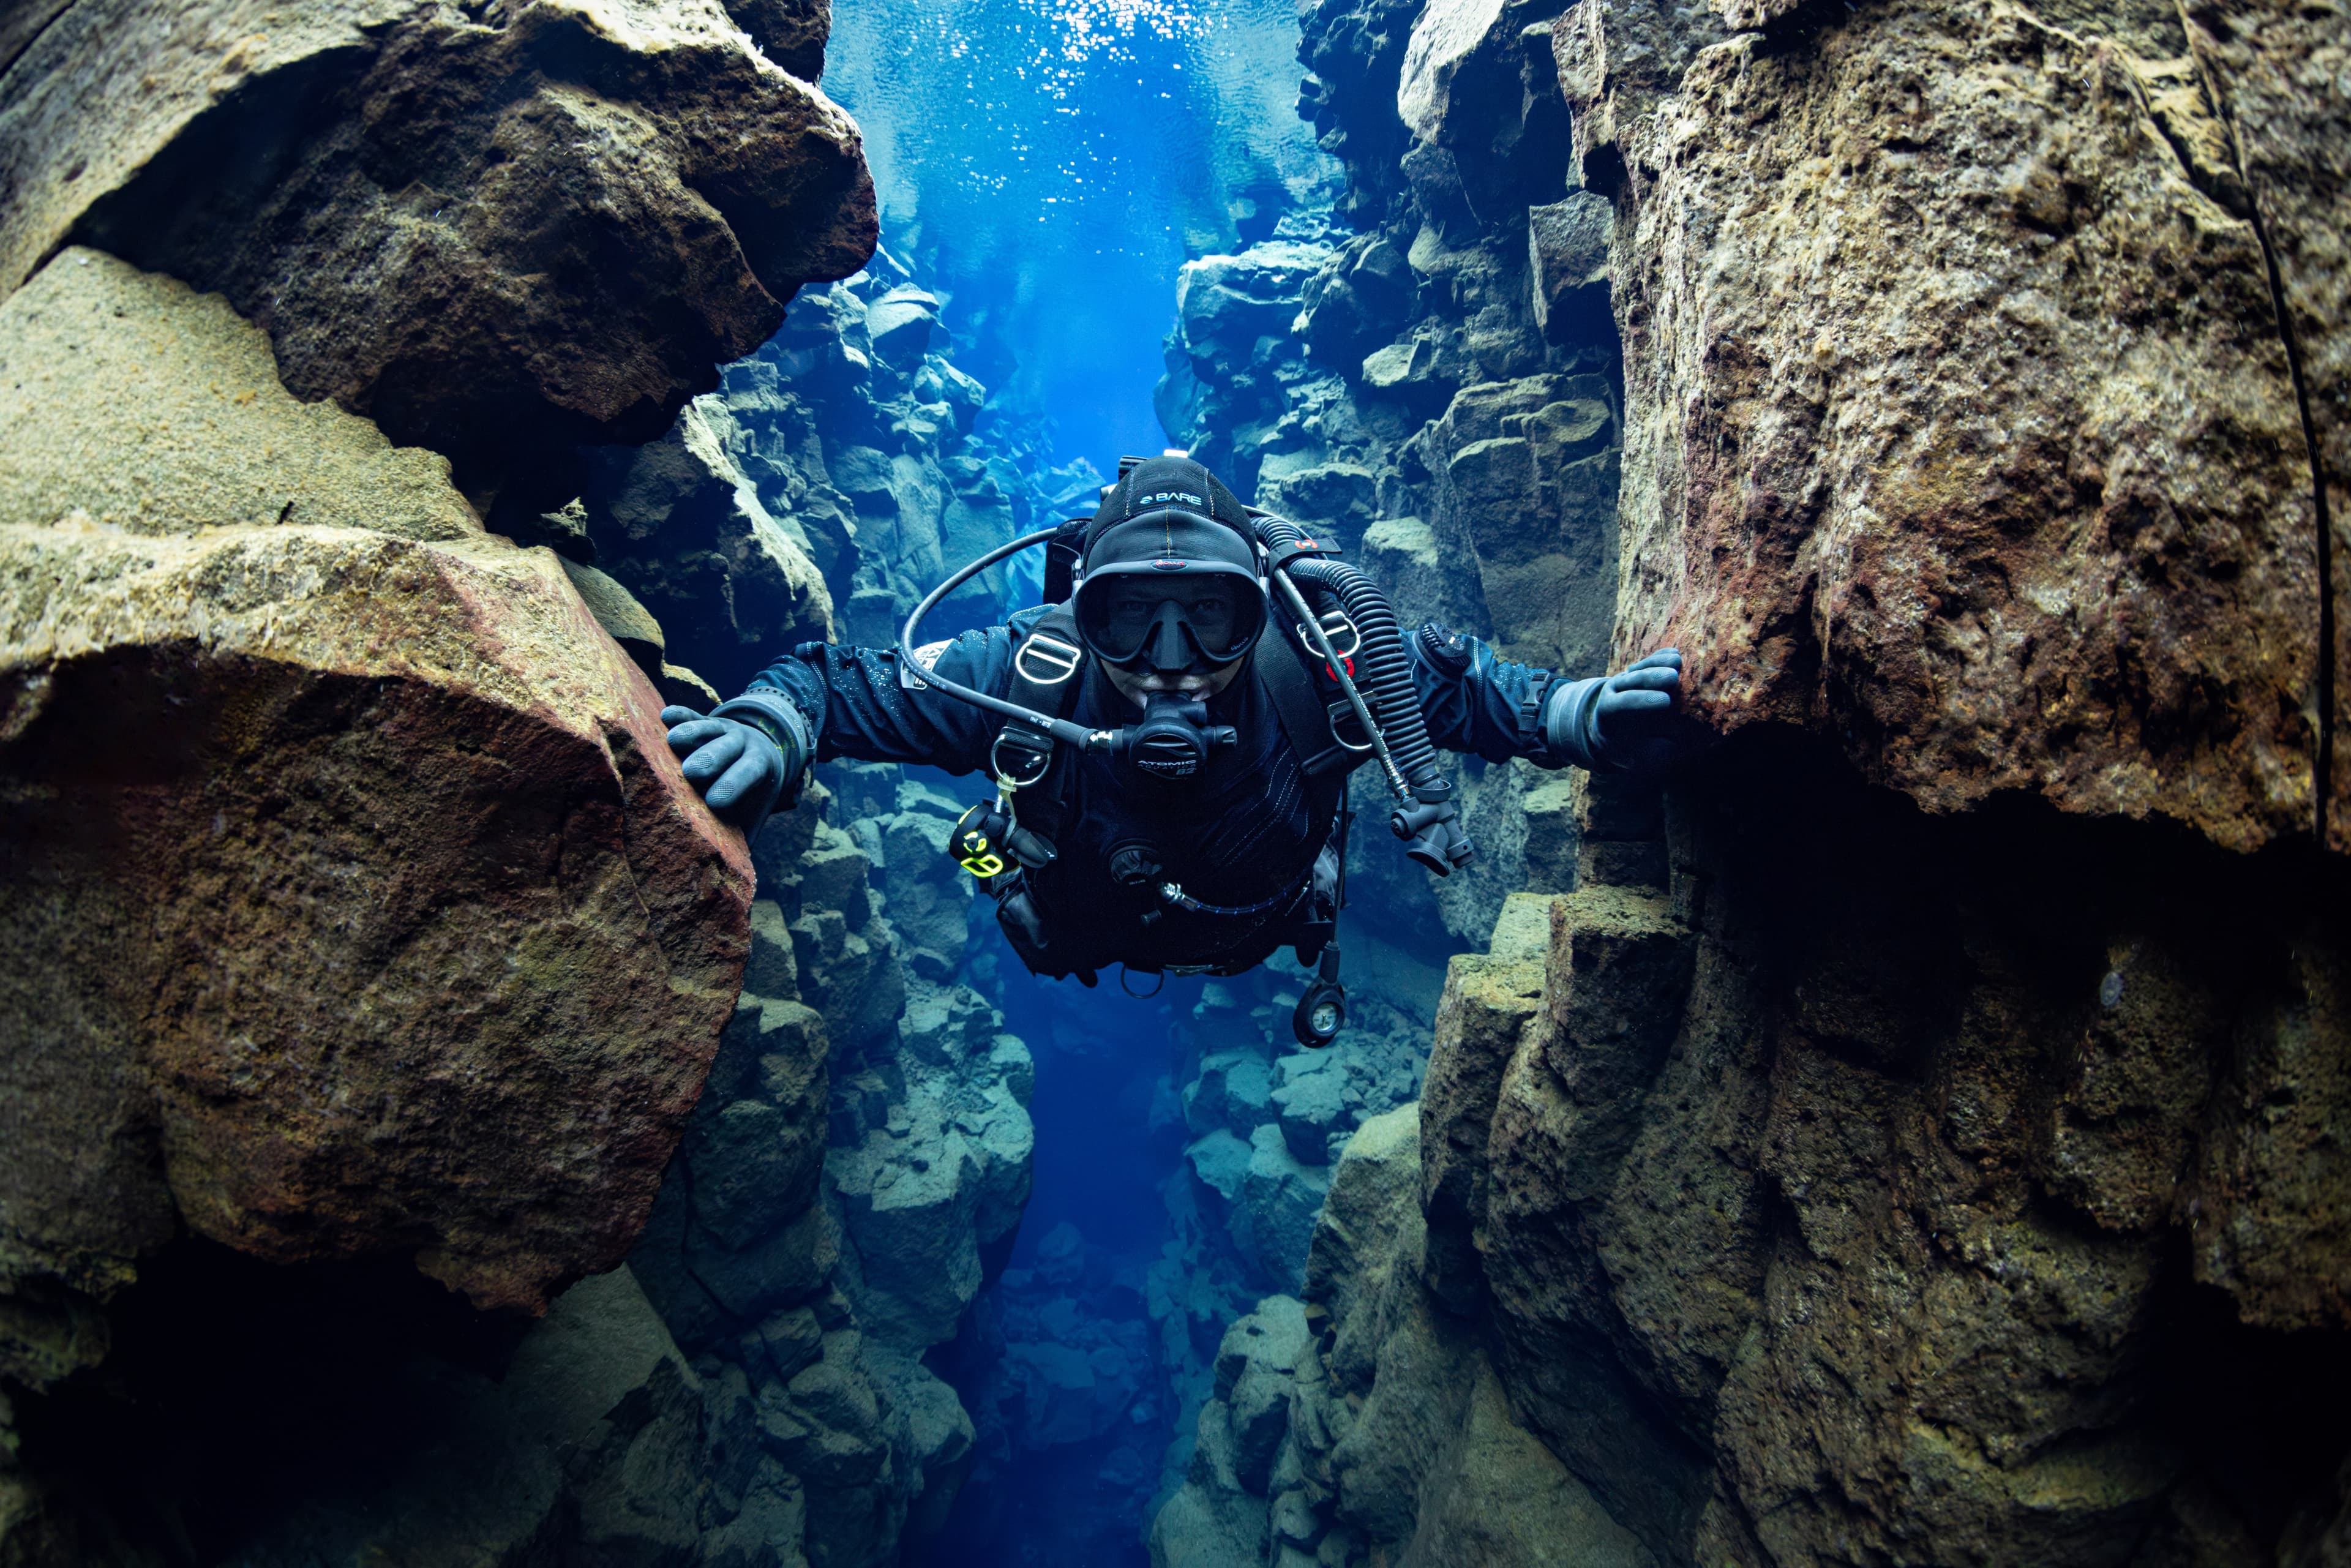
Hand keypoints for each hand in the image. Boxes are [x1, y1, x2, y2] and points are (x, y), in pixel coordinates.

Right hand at [663, 706, 790, 826]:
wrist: (760, 749)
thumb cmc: (751, 792)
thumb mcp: (756, 809)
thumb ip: (747, 833)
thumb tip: (738, 874)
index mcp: (758, 765)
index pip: (748, 773)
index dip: (734, 786)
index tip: (715, 803)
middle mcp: (742, 743)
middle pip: (726, 748)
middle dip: (711, 759)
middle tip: (692, 772)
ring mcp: (722, 728)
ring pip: (708, 727)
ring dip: (692, 733)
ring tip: (673, 742)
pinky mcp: (702, 718)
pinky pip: (691, 713)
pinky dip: (679, 714)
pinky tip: (665, 716)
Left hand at [1589, 649, 1682, 767]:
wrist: (1618, 734)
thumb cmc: (1632, 749)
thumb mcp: (1640, 755)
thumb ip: (1655, 746)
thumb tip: (1679, 736)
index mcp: (1609, 714)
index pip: (1621, 703)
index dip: (1642, 701)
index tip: (1666, 701)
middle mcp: (1614, 692)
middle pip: (1630, 681)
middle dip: (1651, 677)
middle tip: (1673, 677)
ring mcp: (1625, 679)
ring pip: (1639, 668)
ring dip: (1658, 664)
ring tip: (1677, 661)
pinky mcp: (1638, 671)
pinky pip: (1648, 662)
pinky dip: (1660, 657)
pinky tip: (1675, 654)